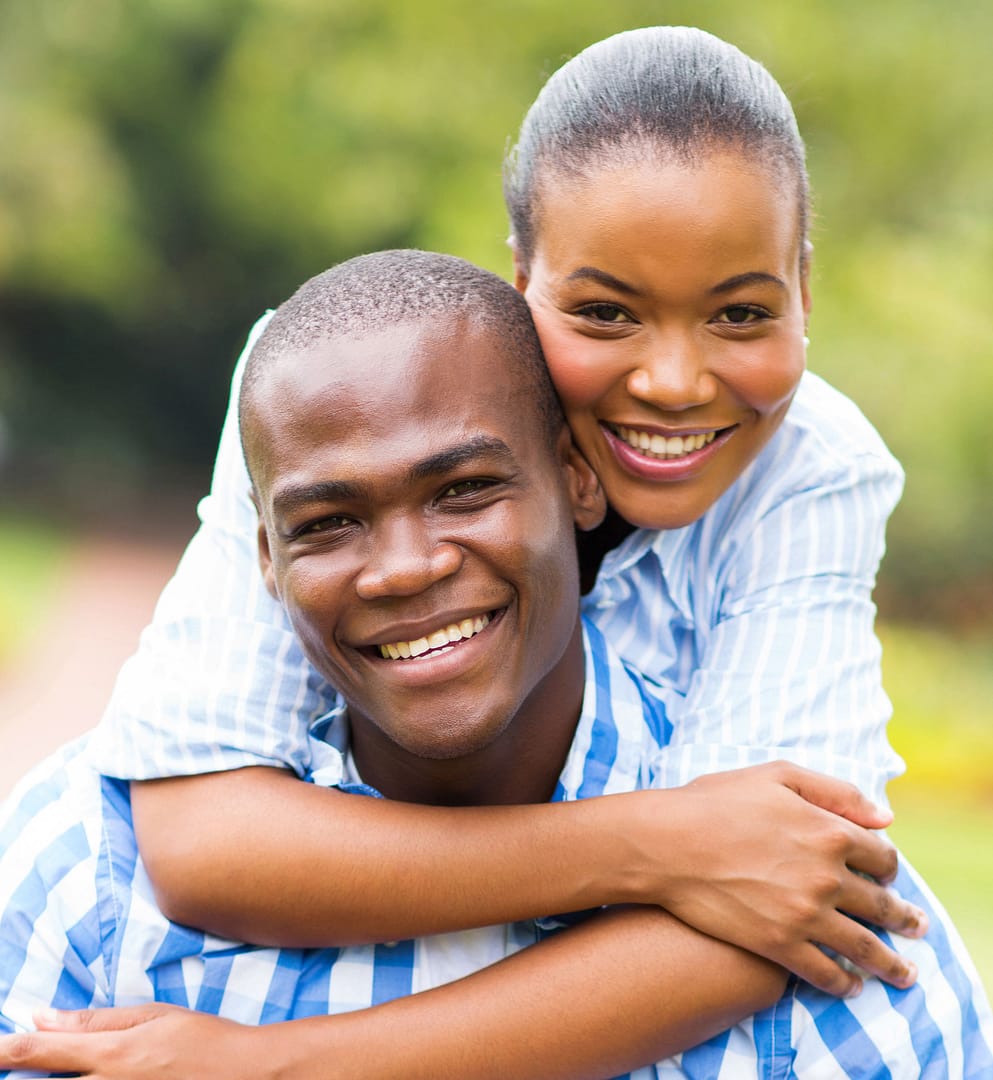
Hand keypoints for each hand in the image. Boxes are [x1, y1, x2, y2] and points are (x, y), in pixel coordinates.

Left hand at [0, 1004, 272, 1078]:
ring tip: (61, 1067)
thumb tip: (41, 1017)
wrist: (244, 1074)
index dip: (4, 1051)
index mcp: (111, 1055)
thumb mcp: (153, 1016)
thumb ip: (95, 1022)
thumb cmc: (202, 1039)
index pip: (39, 1053)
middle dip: (23, 1070)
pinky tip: (86, 1076)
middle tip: (18, 1057)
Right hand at [639, 761, 928, 996]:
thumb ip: (834, 791)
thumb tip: (884, 818)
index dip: (888, 866)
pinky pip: (826, 973)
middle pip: (882, 904)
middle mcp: (827, 876)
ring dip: (890, 963)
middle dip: (904, 917)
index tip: (886, 875)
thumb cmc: (715, 801)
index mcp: (830, 831)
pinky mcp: (779, 944)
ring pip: (864, 947)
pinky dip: (844, 983)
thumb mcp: (776, 776)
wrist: (665, 843)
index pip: (882, 856)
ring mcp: (805, 915)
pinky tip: (851, 985)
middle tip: (917, 927)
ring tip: (904, 974)